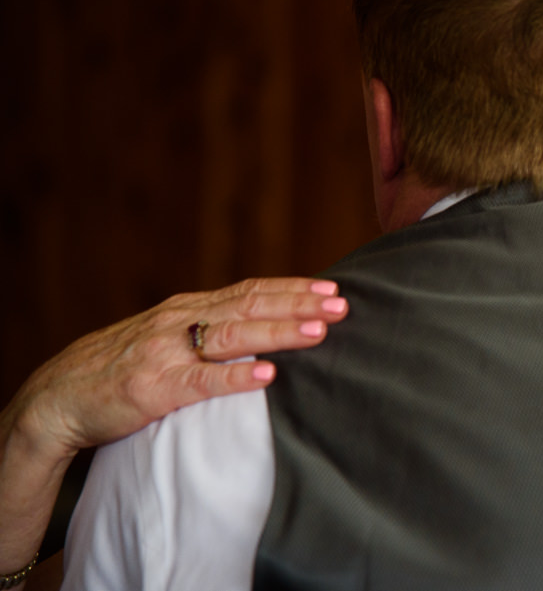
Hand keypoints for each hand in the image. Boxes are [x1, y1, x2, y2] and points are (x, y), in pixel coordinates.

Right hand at [6, 277, 347, 462]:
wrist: (58, 397)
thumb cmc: (120, 367)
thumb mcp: (167, 336)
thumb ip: (207, 328)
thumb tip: (262, 323)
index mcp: (187, 308)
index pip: (250, 289)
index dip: (293, 287)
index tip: (332, 288)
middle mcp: (180, 321)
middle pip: (250, 305)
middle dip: (299, 304)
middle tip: (341, 305)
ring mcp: (167, 353)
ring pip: (234, 336)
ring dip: (279, 331)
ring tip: (318, 331)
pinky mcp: (155, 388)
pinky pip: (203, 381)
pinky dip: (237, 376)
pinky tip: (268, 375)